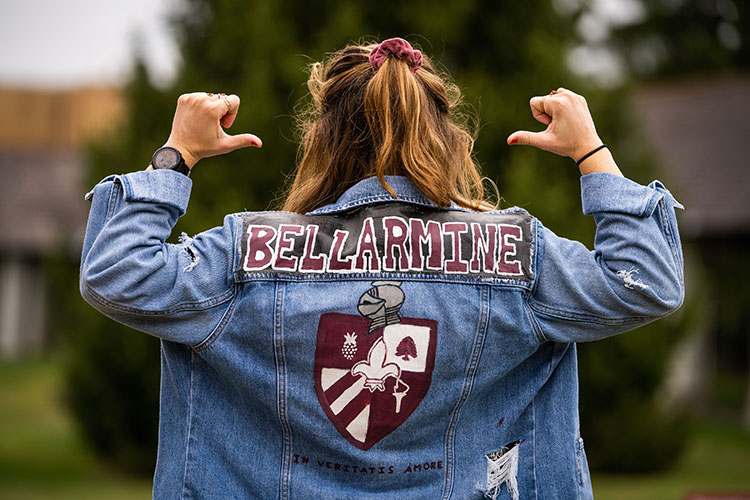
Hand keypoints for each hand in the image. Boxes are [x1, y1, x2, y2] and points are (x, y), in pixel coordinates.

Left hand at [162, 92, 261, 167]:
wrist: (180, 148)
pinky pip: (200, 96)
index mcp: (212, 109)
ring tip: (204, 122)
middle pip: (223, 98)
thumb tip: (259, 143)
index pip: (234, 100)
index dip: (232, 114)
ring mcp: (191, 98)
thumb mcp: (226, 144)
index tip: (222, 125)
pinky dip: (201, 106)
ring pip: (211, 97)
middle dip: (222, 111)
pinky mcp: (183, 98)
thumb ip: (243, 140)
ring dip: (211, 108)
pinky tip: (196, 118)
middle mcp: (201, 99)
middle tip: (212, 126)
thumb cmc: (205, 148)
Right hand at [507, 88, 621, 175]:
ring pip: (552, 98)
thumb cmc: (565, 145)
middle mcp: (567, 95)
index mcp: (558, 103)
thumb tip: (508, 140)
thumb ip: (525, 138)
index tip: (552, 125)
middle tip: (559, 126)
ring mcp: (575, 96)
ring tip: (564, 123)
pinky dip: (563, 108)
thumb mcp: (543, 141)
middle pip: (543, 100)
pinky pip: (563, 98)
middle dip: (547, 114)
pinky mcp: (580, 98)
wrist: (588, 148)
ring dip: (554, 110)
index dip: (539, 117)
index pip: (534, 102)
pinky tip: (570, 119)